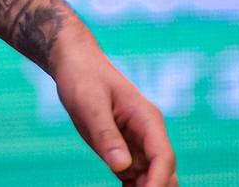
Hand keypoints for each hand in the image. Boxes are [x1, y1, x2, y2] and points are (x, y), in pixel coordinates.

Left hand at [50, 28, 176, 184]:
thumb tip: (122, 167)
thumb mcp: (90, 104)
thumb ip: (106, 134)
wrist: (74, 63)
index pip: (163, 157)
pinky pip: (135, 179)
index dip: (158, 182)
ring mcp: (137, 145)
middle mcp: (148, 134)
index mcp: (148, 119)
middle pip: (164, 172)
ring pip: (152, 179)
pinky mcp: (123, 152)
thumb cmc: (83, 77)